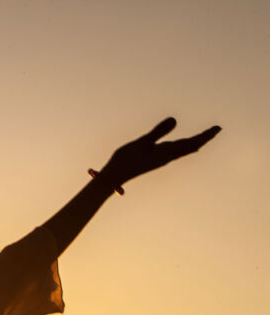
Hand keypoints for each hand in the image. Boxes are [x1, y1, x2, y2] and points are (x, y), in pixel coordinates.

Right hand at [99, 118, 220, 186]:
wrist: (114, 177)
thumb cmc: (126, 160)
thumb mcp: (142, 142)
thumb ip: (158, 131)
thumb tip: (175, 120)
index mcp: (167, 153)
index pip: (191, 143)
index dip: (205, 135)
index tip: (217, 128)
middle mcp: (166, 157)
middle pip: (190, 146)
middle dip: (203, 138)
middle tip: (216, 129)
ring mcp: (160, 159)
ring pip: (182, 150)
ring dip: (194, 142)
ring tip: (203, 138)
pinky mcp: (153, 159)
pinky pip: (173, 152)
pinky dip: (182, 147)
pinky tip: (180, 147)